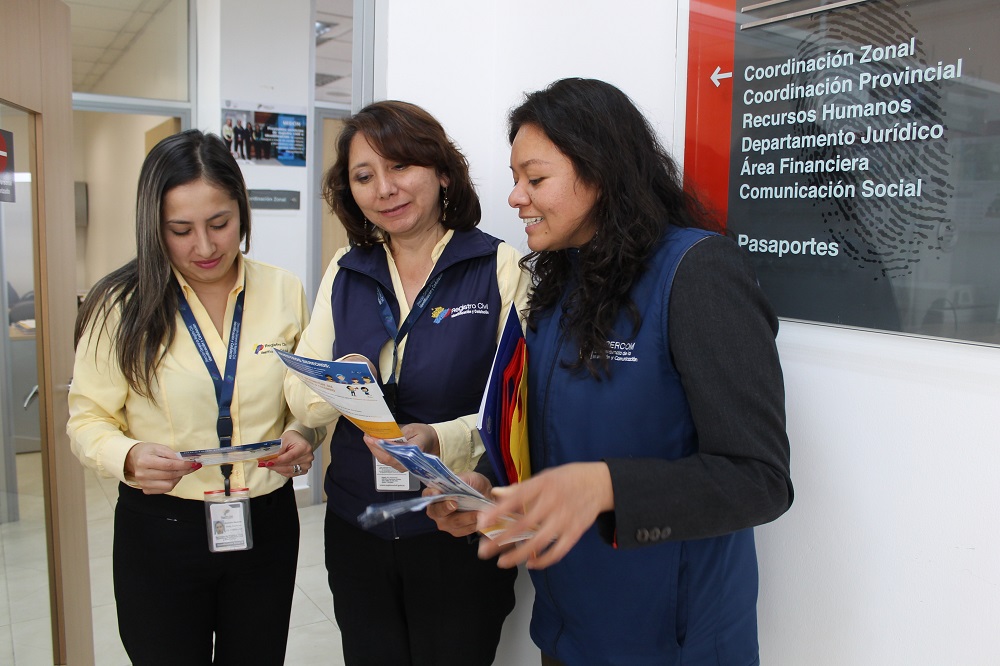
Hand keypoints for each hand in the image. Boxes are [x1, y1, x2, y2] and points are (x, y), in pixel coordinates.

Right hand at [125, 441, 201, 494]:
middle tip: (192, 466)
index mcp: (144, 461)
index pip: (168, 465)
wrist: (134, 459)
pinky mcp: (146, 490)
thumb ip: (172, 454)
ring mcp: (143, 484)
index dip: (183, 465)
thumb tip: (186, 461)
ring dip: (178, 478)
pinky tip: (173, 476)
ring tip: (180, 471)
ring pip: (169, 485)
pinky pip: (165, 490)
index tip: (194, 463)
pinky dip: (172, 483)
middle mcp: (142, 474)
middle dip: (184, 471)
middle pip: (170, 475)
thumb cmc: (148, 452)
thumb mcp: (159, 447)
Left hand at [258, 430, 313, 477]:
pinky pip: (290, 474)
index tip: (267, 462)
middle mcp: (308, 457)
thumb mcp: (284, 439)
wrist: (298, 440)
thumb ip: (279, 450)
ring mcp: (307, 465)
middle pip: (288, 465)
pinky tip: (276, 467)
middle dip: (275, 465)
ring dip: (277, 468)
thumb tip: (270, 458)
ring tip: (268, 465)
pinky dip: (282, 471)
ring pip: (288, 471)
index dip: (278, 461)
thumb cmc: (292, 438)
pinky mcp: (303, 470)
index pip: (290, 457)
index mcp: (305, 448)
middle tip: (264, 463)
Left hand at [362, 423, 439, 472]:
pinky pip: (386, 460)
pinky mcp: (399, 465)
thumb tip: (384, 436)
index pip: (393, 451)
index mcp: (413, 452)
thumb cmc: (424, 434)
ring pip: (384, 460)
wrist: (433, 443)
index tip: (370, 438)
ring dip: (374, 449)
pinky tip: (374, 444)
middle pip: (386, 458)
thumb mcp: (413, 429)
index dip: (380, 445)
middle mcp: (407, 463)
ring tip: (368, 438)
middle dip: (373, 447)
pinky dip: (378, 452)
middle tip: (366, 435)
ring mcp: (403, 466)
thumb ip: (399, 433)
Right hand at [426, 472, 492, 537]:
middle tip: (455, 504)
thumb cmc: (473, 485)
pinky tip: (482, 518)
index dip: (431, 494)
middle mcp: (436, 510)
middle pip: (437, 512)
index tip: (438, 492)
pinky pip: (464, 530)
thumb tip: (456, 482)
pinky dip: (474, 524)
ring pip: (454, 523)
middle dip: (446, 508)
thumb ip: (462, 480)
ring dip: (467, 517)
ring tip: (479, 511)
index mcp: (435, 494)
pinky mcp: (456, 531)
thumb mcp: (469, 478)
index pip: (427, 494)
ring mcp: (445, 523)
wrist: (486, 495)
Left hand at [477, 462, 613, 569]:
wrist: (601, 483)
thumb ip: (520, 488)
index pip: (516, 499)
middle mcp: (553, 502)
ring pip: (538, 543)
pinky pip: (557, 552)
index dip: (497, 511)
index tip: (481, 522)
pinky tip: (530, 564)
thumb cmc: (567, 479)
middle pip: (523, 525)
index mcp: (543, 485)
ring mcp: (565, 519)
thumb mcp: (544, 477)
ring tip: (502, 562)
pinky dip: (543, 561)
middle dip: (501, 540)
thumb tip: (496, 493)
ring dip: (518, 555)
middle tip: (484, 551)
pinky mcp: (575, 532)